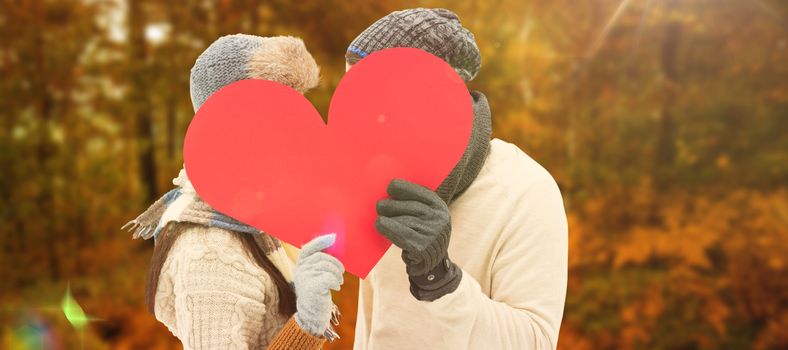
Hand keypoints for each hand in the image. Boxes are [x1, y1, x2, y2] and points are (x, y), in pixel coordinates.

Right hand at [293, 234, 343, 336]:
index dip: (321, 241)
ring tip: (339, 281)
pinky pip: (329, 277)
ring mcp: (304, 278)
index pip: (308, 248)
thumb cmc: (317, 292)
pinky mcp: (311, 287)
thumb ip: (321, 263)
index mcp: (301, 264)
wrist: (312, 314)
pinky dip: (336, 282)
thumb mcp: (316, 276)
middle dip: (336, 263)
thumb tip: (335, 245)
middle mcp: (300, 269)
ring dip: (337, 274)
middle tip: (342, 272)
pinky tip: (336, 288)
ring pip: (327, 267)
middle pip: (322, 257)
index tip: (334, 237)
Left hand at [375, 179, 461, 300]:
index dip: (407, 188)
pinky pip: (403, 235)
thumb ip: (414, 205)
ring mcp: (433, 235)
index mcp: (440, 208)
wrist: (430, 264)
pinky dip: (389, 229)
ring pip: (407, 221)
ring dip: (389, 217)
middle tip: (379, 204)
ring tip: (378, 216)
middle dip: (394, 205)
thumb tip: (390, 191)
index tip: (391, 185)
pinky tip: (379, 224)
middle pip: (414, 207)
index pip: (424, 194)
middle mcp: (440, 220)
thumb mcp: (425, 218)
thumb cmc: (421, 235)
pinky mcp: (424, 248)